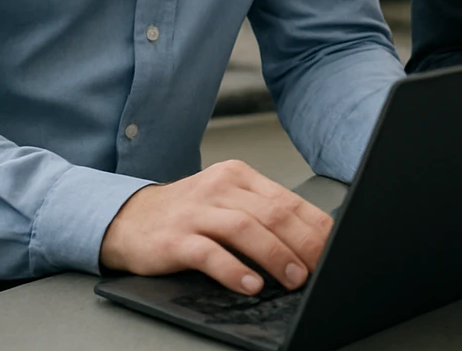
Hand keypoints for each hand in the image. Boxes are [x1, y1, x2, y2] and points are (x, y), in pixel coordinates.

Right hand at [99, 159, 333, 295]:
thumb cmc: (186, 214)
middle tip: (321, 265)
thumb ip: (261, 213)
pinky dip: (234, 270)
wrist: (127, 219)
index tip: (335, 245)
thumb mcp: (226, 202)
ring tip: (295, 278)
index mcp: (239, 176)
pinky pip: (209, 253)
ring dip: (276, 256)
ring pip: (246, 229)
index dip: (314, 225)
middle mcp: (220, 188)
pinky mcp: (174, 238)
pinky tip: (251, 284)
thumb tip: (310, 240)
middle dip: (303, 242)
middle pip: (272, 213)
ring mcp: (196, 212)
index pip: (287, 199)